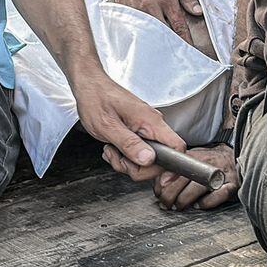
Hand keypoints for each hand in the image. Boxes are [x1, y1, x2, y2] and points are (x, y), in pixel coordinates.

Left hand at [71, 70, 185, 180]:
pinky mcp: (138, 131)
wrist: (89, 86)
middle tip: (117, 158)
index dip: (173, 167)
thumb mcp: (108, 126)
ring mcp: (146, 128)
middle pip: (160, 160)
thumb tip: (148, 159)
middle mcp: (153, 124)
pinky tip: (112, 147)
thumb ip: (129, 144)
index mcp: (151, 121)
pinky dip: (124, 156)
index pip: (177, 147)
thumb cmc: (96, 99)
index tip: (162, 180)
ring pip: (146, 159)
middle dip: (137, 167)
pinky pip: (138, 152)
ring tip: (111, 149)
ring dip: (126, 162)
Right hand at [111, 0, 201, 42]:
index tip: (189, 48)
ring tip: (160, 50)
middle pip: (162, 32)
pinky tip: (143, 39)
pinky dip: (139, 33)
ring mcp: (136, 10)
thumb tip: (198, 11)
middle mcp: (150, 7)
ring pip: (147, 32)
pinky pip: (133, 27)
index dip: (185, 39)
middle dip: (169, 43)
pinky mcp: (125, 12)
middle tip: (175, 52)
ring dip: (154, 40)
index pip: (178, 25)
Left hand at [152, 143, 237, 210]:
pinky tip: (199, 205)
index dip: (163, 183)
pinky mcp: (231, 186)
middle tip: (165, 204)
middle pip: (183, 179)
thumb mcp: (191, 160)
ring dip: (184, 200)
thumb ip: (175, 169)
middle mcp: (206, 164)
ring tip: (178, 206)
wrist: (234, 159)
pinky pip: (218, 196)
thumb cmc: (208, 163)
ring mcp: (220, 175)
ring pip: (197, 188)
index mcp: (194, 156)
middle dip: (170, 195)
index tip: (159, 193)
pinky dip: (206, 203)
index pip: (174, 169)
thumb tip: (160, 185)